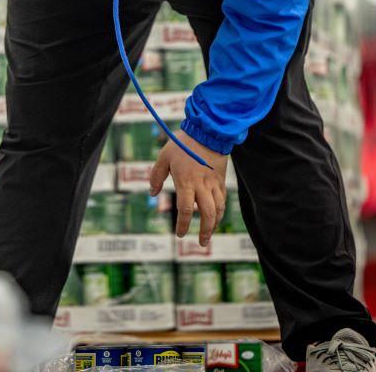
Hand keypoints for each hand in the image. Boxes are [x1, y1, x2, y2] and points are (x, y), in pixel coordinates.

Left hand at [149, 129, 227, 245]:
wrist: (207, 132)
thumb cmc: (183, 144)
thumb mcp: (163, 157)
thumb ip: (156, 176)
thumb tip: (152, 193)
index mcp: (186, 182)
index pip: (185, 209)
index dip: (182, 224)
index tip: (180, 234)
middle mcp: (202, 186)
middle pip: (207, 214)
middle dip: (205, 231)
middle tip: (201, 243)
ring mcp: (214, 184)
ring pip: (219, 209)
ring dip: (215, 224)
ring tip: (209, 234)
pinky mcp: (221, 180)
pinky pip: (223, 200)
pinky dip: (221, 211)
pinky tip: (217, 217)